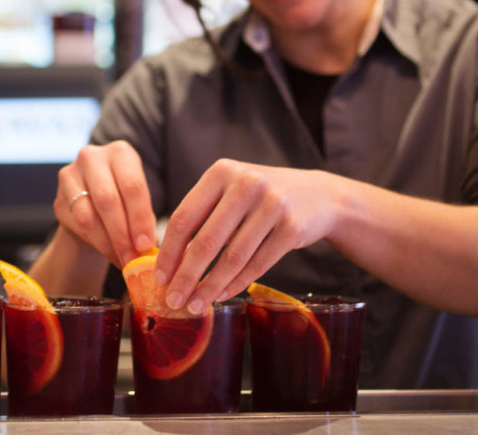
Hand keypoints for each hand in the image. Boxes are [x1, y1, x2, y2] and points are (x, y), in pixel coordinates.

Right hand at [54, 140, 158, 269]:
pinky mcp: (58, 198)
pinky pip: (77, 225)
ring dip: (108, 243)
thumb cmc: (124, 201)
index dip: (140, 219)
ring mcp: (71, 175)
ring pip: (89, 216)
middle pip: (108, 200)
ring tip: (123, 260)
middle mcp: (93, 157)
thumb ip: (144, 221)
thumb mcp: (139, 203)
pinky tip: (109, 253)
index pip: (132, 186)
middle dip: (122, 234)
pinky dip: (95, 243)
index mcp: (121, 152)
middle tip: (133, 259)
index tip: (146, 245)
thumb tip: (148, 249)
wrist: (93, 204)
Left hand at [154, 159, 342, 314]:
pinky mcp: (292, 227)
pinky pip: (257, 264)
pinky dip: (236, 284)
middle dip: (185, 276)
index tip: (159, 277)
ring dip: (210, 287)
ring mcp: (272, 204)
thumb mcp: (231, 192)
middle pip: (205, 241)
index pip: (184, 217)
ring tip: (195, 305)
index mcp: (221, 172)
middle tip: (172, 299)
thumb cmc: (261, 198)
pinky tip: (222, 295)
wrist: (319, 195)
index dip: (169, 251)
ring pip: (232, 257)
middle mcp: (246, 184)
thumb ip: (203, 216)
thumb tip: (169, 263)